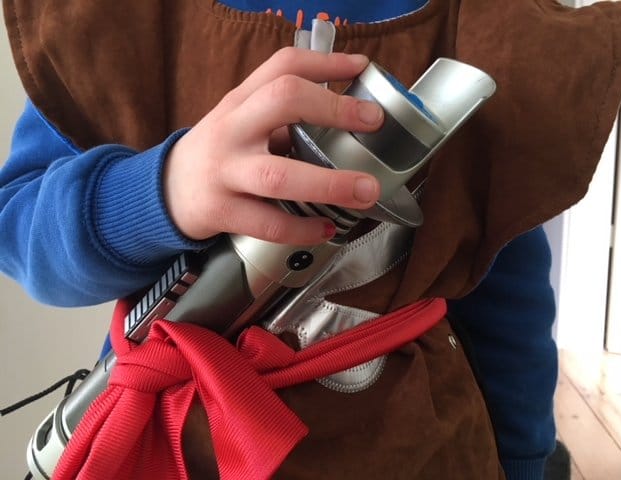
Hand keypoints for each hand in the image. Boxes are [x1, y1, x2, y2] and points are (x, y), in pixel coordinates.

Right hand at [163, 47, 382, 244]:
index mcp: (240, 103)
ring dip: (329, 183)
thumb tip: (346, 113)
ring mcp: (225, 172)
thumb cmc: (218, 154)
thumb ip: (281, 115)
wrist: (166, 192)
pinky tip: (325, 227)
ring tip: (366, 191)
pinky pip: (268, 224)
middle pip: (282, 101)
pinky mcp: (221, 212)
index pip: (283, 66)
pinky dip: (302, 229)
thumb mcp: (240, 121)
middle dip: (334, 109)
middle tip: (373, 121)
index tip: (362, 68)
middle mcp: (232, 130)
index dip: (326, 62)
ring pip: (278, 175)